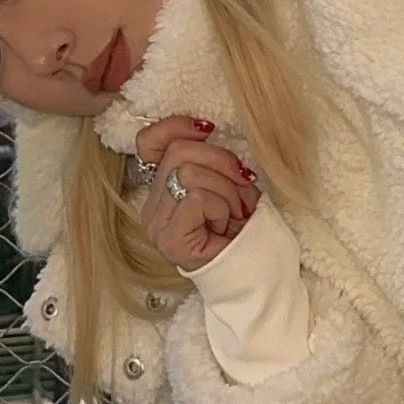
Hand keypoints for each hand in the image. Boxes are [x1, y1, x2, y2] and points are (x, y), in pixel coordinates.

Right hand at [133, 115, 261, 272]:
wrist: (255, 277)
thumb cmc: (244, 231)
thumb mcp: (230, 184)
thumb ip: (210, 160)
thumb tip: (206, 128)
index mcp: (162, 190)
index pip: (148, 142)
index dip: (176, 126)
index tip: (209, 128)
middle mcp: (152, 207)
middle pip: (179, 152)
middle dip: (221, 163)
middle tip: (241, 189)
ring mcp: (157, 225)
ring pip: (189, 173)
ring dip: (226, 190)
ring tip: (236, 213)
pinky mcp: (170, 239)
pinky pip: (198, 198)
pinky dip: (221, 206)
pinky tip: (226, 225)